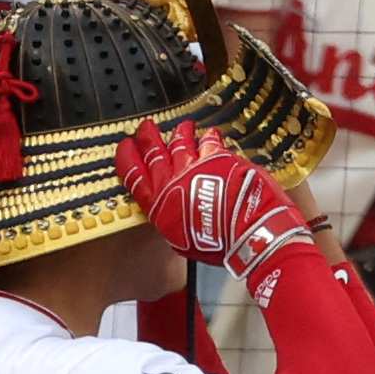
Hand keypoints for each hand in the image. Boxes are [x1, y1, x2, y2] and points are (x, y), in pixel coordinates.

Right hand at [117, 120, 314, 282]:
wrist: (248, 232)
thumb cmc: (220, 245)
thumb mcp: (185, 242)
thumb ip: (175, 221)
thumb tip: (177, 216)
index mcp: (160, 206)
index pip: (135, 176)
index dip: (128, 159)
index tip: (126, 147)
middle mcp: (172, 182)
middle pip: (154, 154)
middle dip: (148, 138)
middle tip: (145, 128)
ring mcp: (194, 167)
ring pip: (180, 143)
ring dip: (179, 134)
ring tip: (181, 128)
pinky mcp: (217, 158)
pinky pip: (208, 141)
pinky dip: (208, 137)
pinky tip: (210, 134)